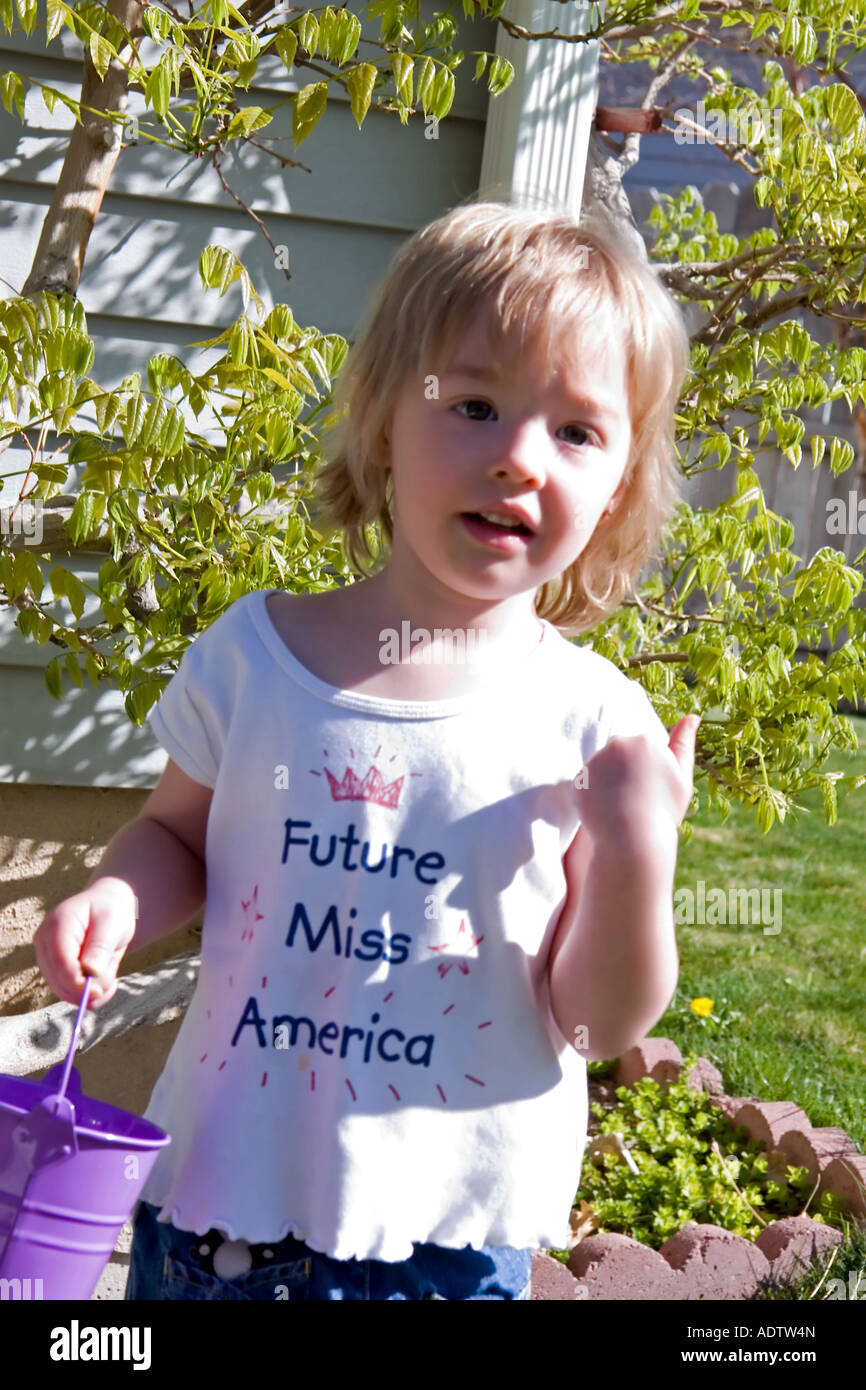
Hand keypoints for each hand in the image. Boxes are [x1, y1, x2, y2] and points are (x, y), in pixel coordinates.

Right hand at [32, 878, 137, 1009]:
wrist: (107, 905)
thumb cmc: (111, 910)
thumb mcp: (112, 923)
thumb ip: (101, 947)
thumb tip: (90, 973)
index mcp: (57, 925)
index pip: (61, 962)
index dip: (77, 982)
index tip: (98, 992)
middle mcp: (44, 941)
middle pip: (58, 980)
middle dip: (87, 986)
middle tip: (112, 978)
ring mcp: (46, 956)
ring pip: (64, 990)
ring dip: (90, 988)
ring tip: (109, 965)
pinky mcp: (53, 968)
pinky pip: (68, 992)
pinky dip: (88, 993)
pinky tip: (105, 981)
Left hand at [574, 715, 699, 849]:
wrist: (633, 839)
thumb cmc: (663, 810)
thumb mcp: (681, 776)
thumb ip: (683, 743)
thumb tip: (692, 715)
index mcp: (644, 740)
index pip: (642, 747)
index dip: (647, 769)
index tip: (651, 788)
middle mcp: (616, 744)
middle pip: (619, 753)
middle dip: (625, 770)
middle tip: (635, 797)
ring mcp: (594, 761)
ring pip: (601, 767)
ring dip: (608, 782)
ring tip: (621, 806)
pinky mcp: (577, 780)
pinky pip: (586, 784)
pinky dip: (594, 796)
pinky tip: (606, 811)